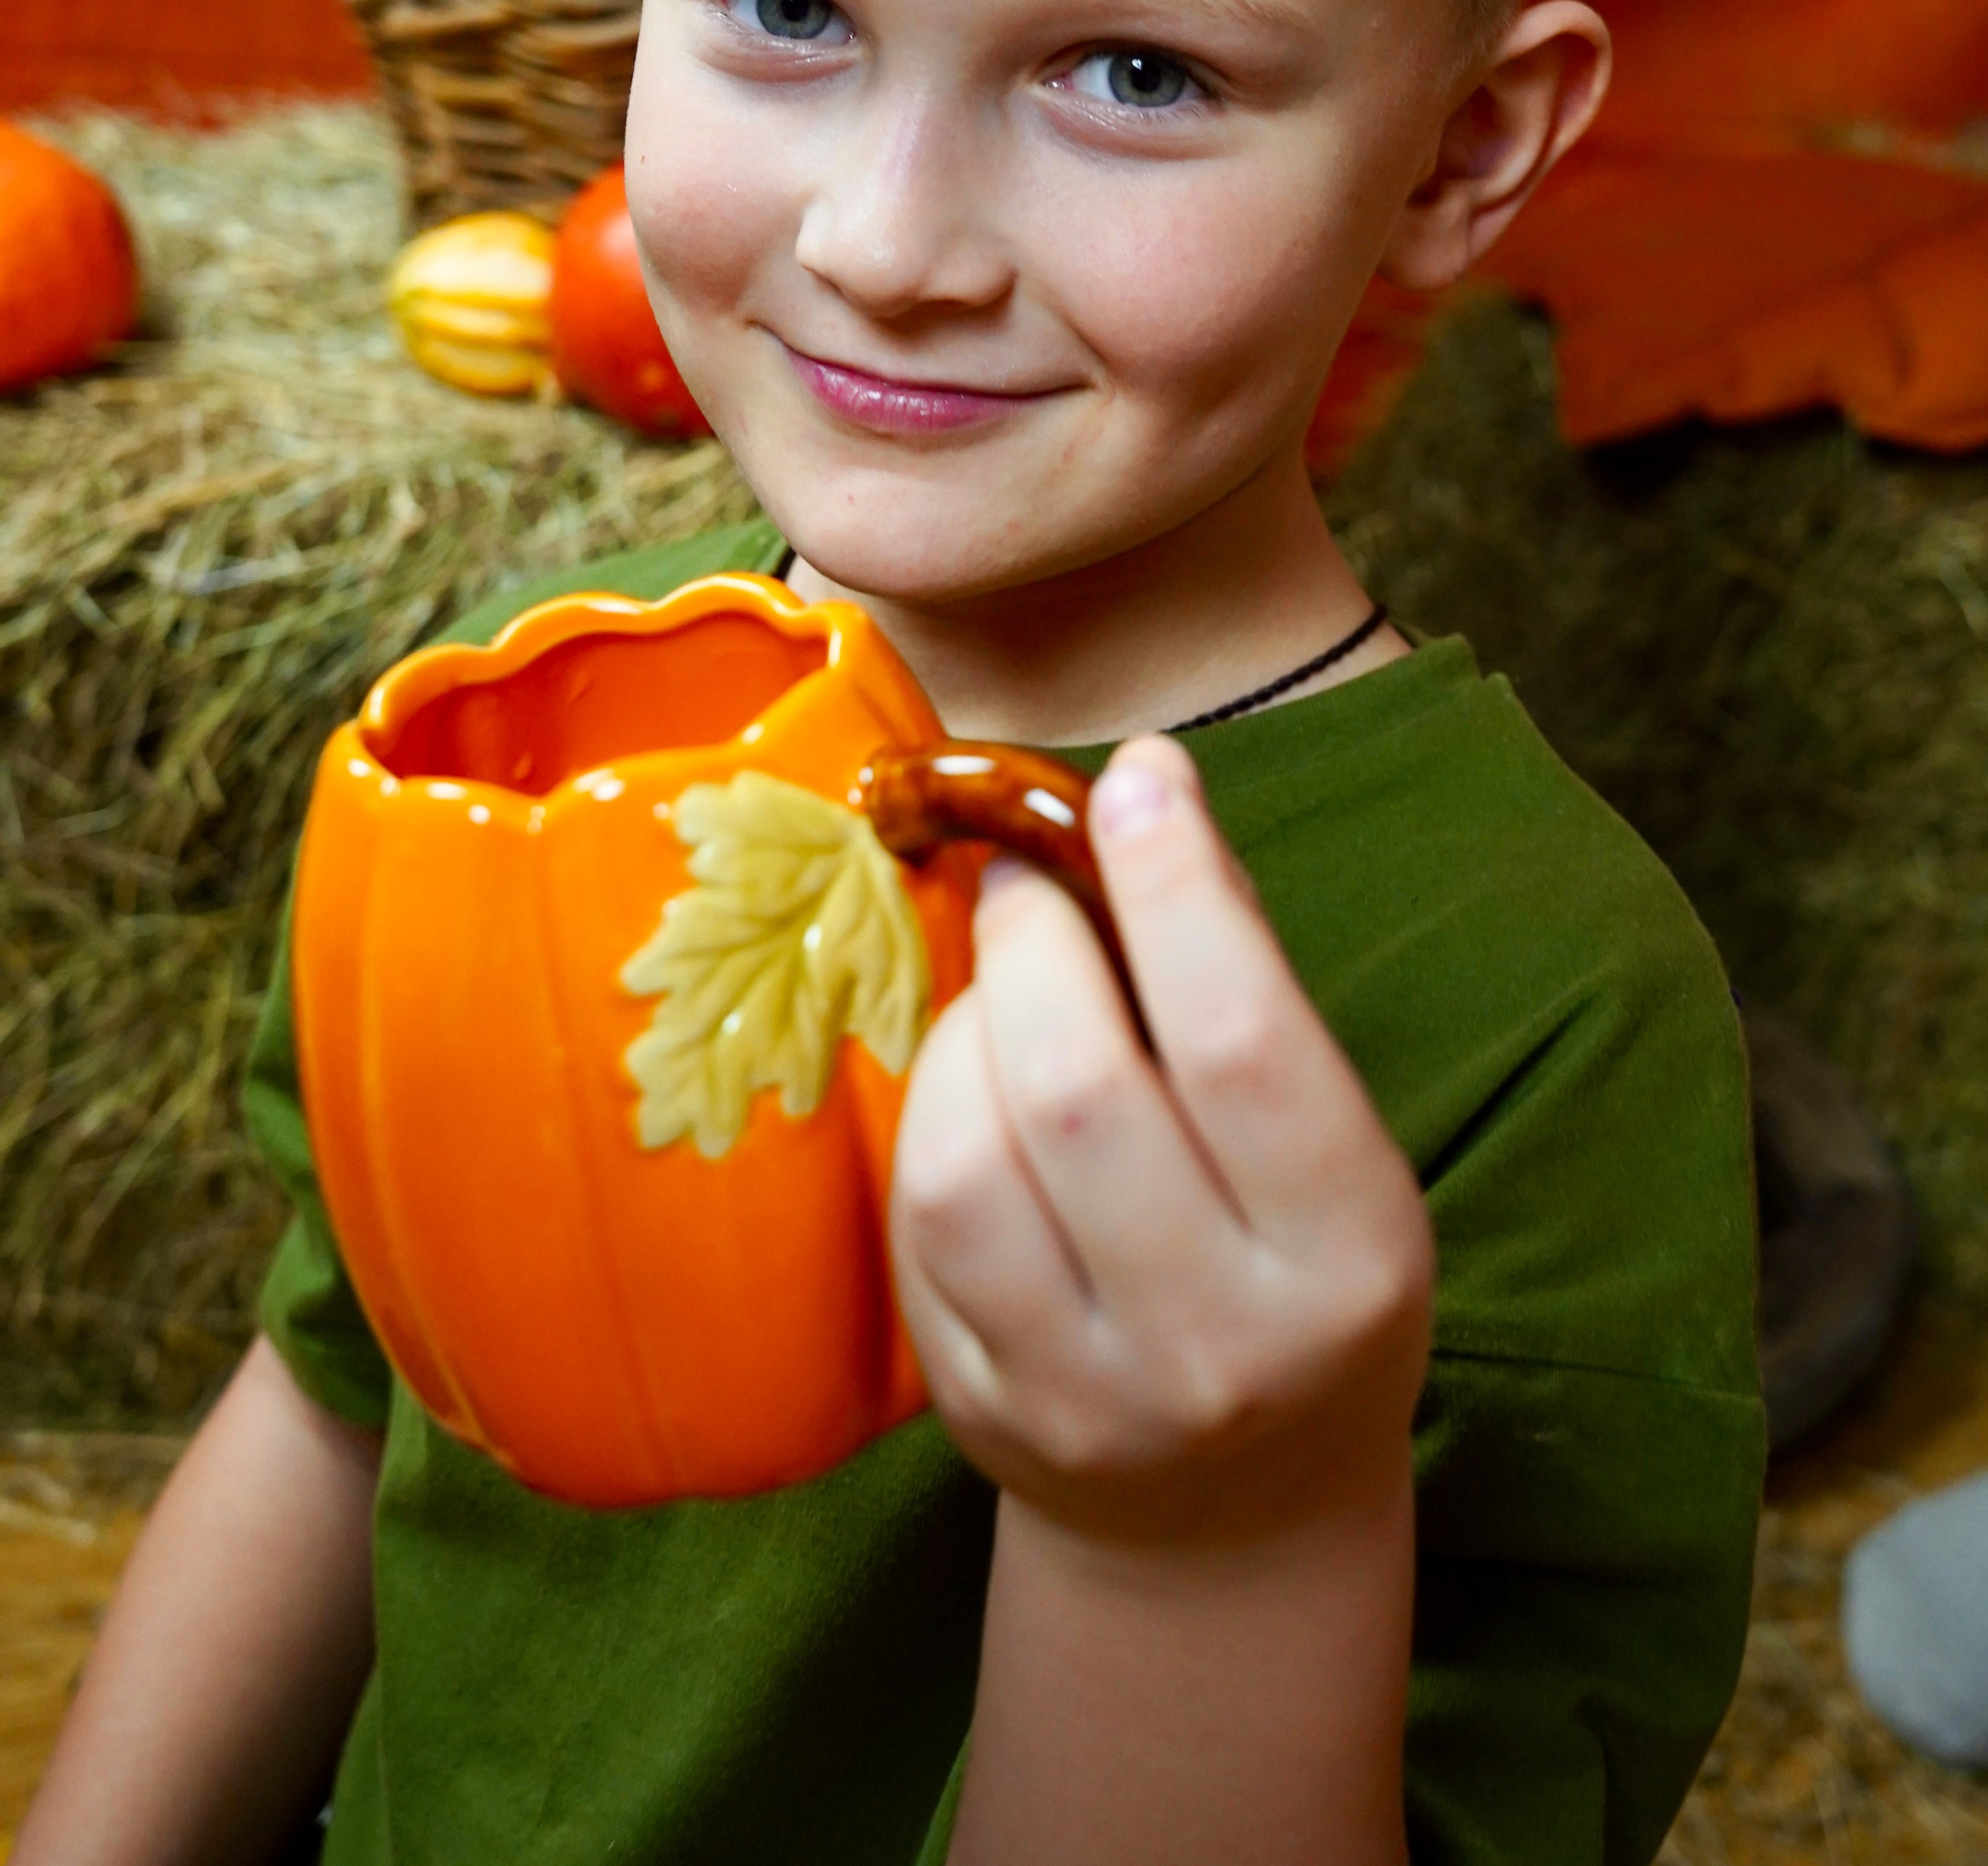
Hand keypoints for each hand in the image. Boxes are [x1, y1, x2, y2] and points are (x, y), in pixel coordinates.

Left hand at [889, 733, 1433, 1550]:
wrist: (1234, 1515)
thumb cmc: (1296, 1275)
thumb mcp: (1334, 1153)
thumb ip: (1246, 990)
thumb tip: (1144, 802)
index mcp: (1347, 1254)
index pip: (1241, 1041)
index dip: (1176, 888)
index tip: (1139, 777)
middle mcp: (1220, 1339)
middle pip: (1079, 1090)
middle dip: (1038, 938)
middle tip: (1032, 871)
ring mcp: (1085, 1392)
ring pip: (969, 1159)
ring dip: (969, 1023)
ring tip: (1006, 980)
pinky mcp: (978, 1412)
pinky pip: (918, 1223)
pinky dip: (934, 1111)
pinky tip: (975, 1078)